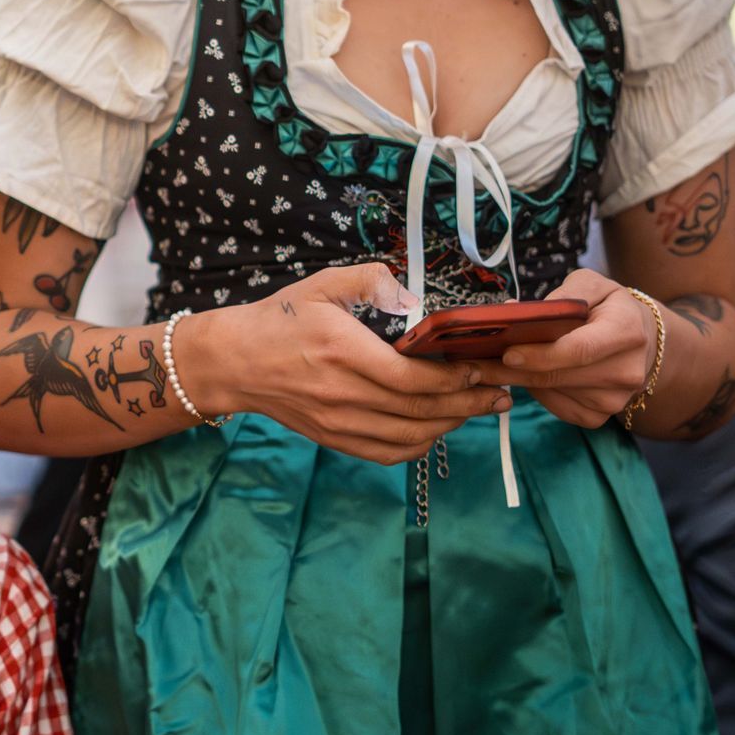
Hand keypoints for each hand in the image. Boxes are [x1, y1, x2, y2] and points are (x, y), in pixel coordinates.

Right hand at [181, 263, 511, 465]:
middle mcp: (342, 393)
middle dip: (470, 402)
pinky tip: (437, 429)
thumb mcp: (321, 284)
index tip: (484, 367)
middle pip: (421, 409)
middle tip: (501, 392)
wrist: (233, 362)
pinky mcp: (332, 438)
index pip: (414, 377)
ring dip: (452, 424)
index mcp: (343, 351)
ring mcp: (337, 421)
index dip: (457, 377)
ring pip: (410, 435)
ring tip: (480, 409)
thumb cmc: (279, 319)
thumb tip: (413, 298)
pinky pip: (386, 453)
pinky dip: (419, 445)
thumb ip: (370, 281)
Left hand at [465, 269, 652, 428]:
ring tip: (489, 366)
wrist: (642, 340)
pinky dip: (536, 394)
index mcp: (627, 331)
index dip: (540, 354)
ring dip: (517, 381)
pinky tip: (527, 377)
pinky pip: (557, 409)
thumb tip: (514, 311)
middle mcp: (626, 370)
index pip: (579, 349)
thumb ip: (559, 295)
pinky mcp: (601, 416)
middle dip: (510, 370)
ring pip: (551, 393)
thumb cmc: (608, 308)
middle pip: (557, 376)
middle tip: (473, 364)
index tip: (507, 352)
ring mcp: (615, 399)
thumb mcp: (591, 285)